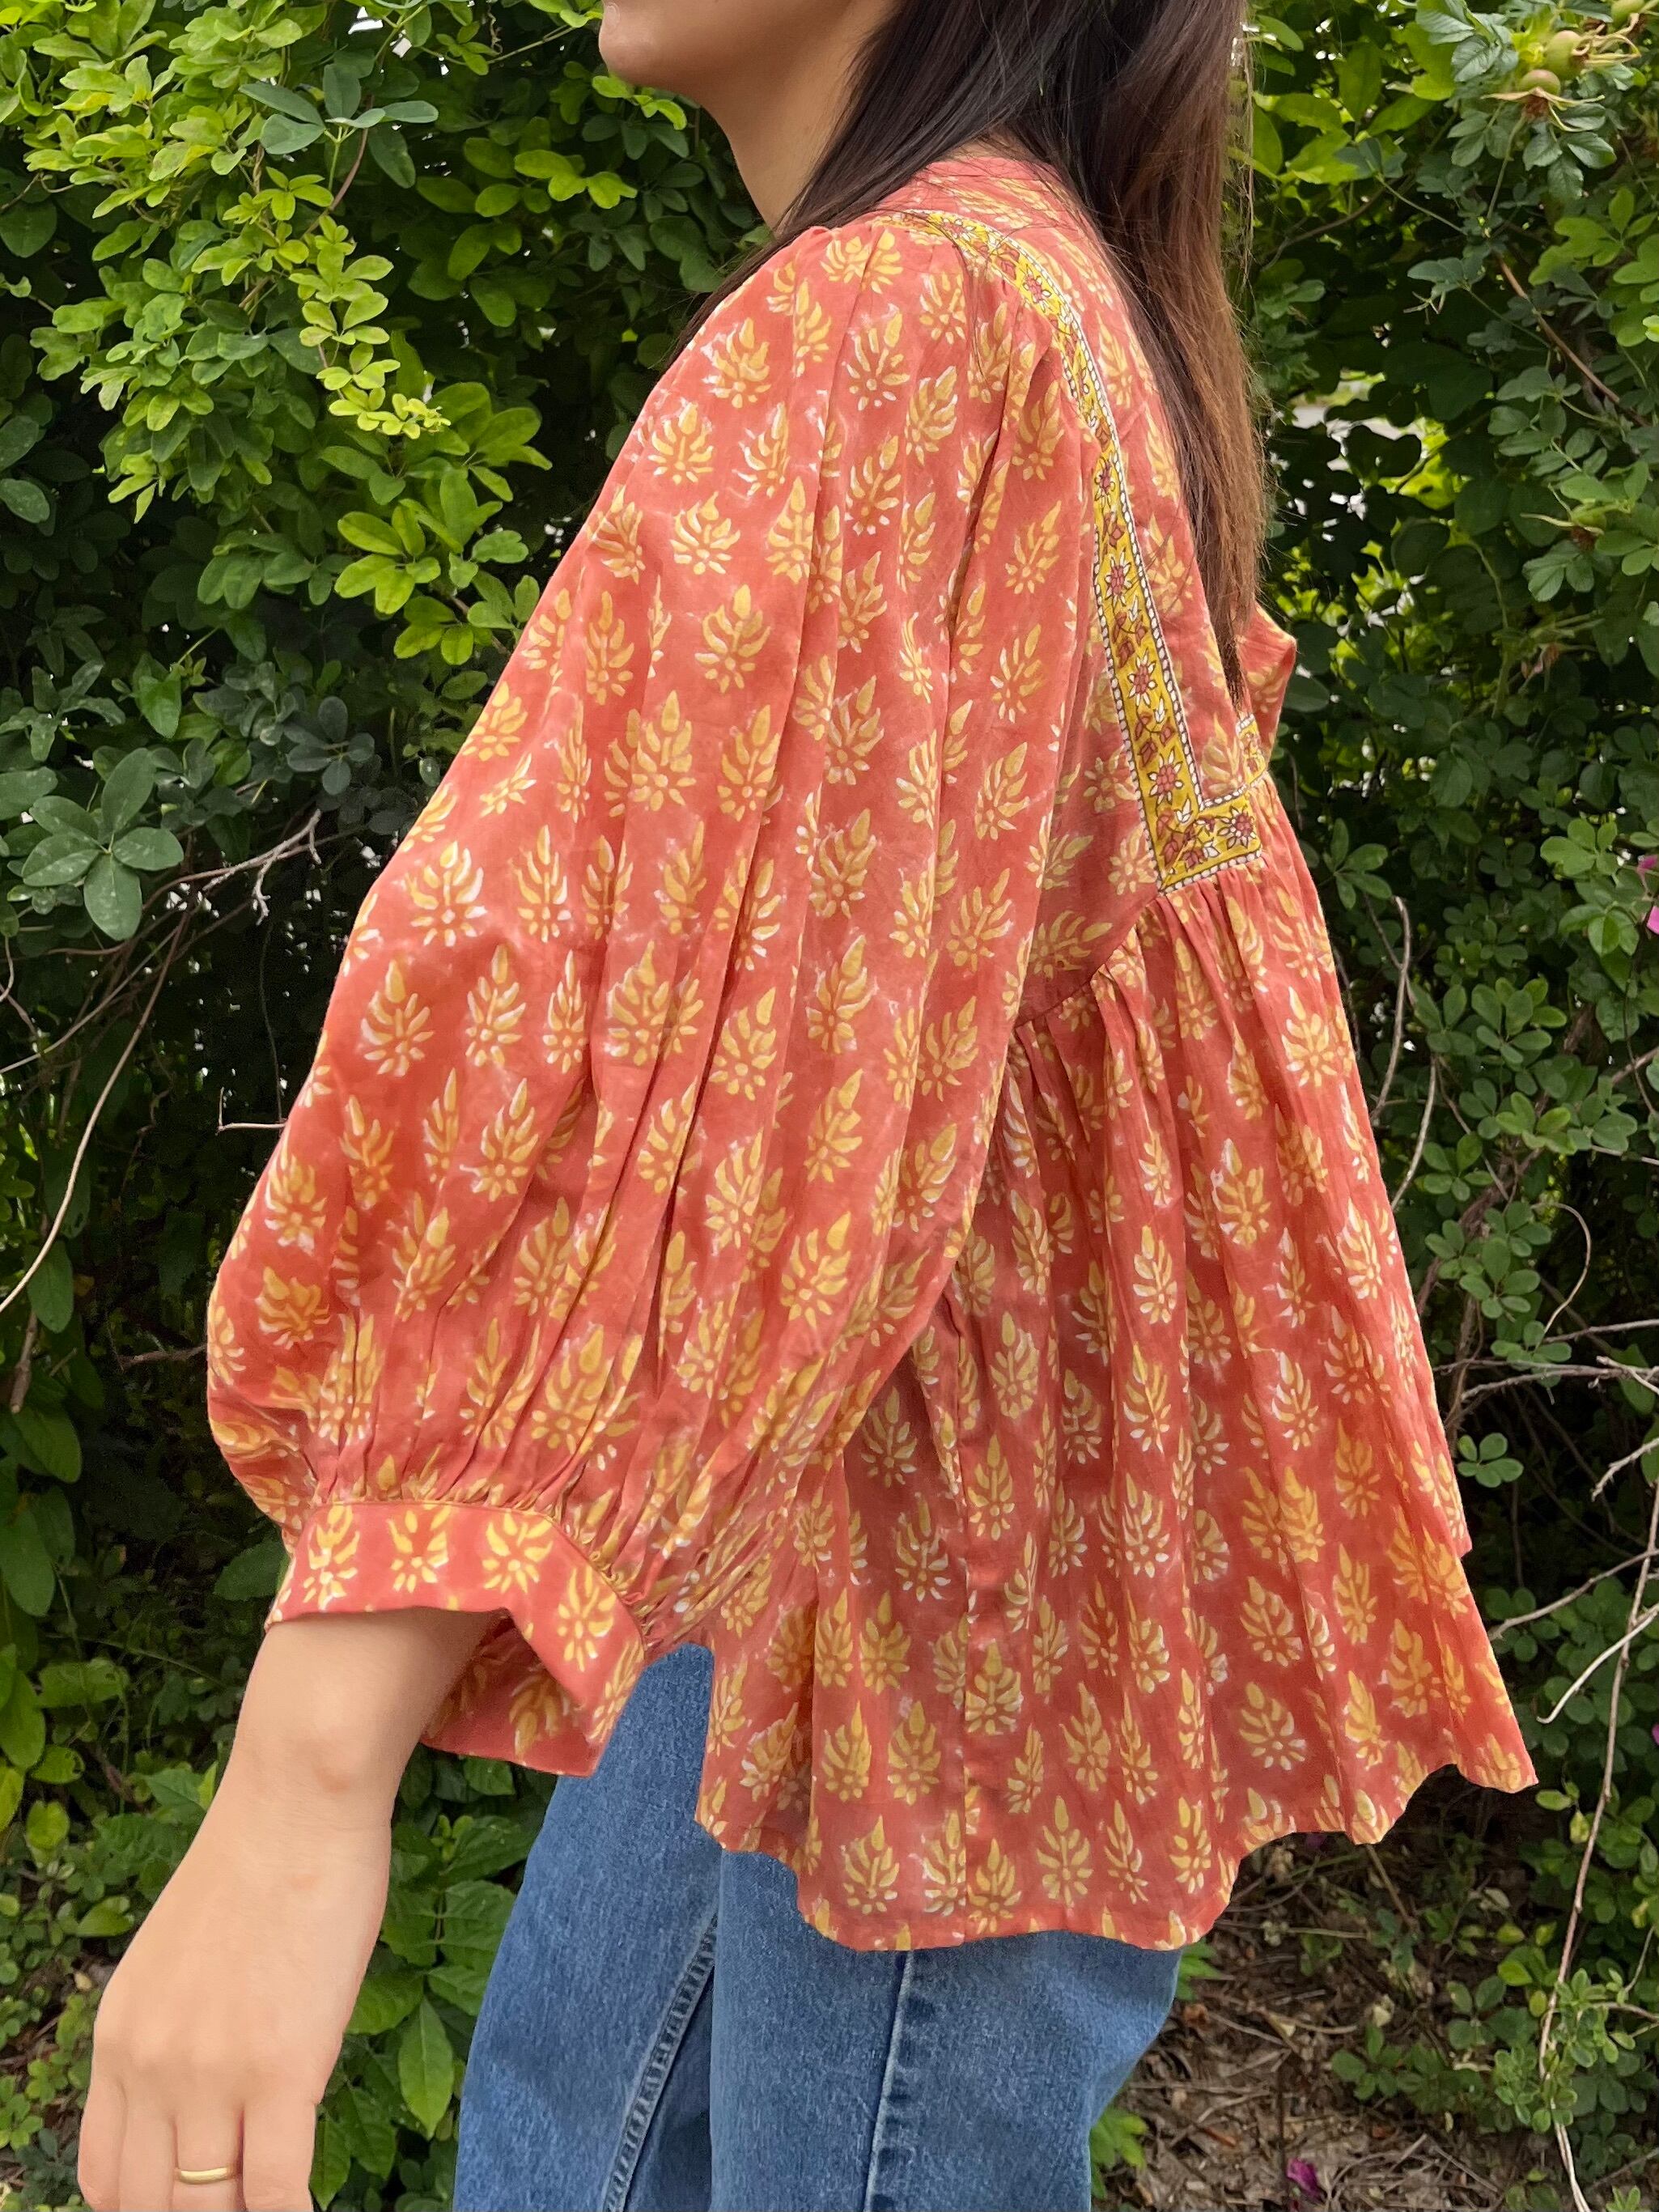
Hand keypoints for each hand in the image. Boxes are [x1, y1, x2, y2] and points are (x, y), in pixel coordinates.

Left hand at [76, 1606, 494, 2211]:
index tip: (194, 2203)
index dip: (145, 2210)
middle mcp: (147, 2067)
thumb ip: (178, 2029)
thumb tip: (208, 2093)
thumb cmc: (261, 1858)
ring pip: (210, 2210)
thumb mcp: (180, 1955)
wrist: (298, 1798)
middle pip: (150, 2206)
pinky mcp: (280, 2072)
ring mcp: (210, 2074)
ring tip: (274, 2207)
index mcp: (117, 2037)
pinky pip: (276, 2192)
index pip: (104, 2178)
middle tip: (237, 2204)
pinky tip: (314, 2208)